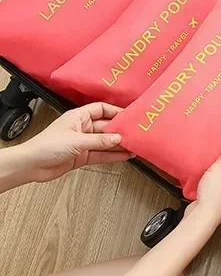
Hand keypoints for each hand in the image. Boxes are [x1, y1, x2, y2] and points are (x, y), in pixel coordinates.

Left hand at [11, 103, 131, 183]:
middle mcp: (82, 128)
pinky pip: (101, 154)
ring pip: (105, 142)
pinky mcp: (82, 156)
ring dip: (118, 144)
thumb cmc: (46, 146)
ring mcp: (83, 143)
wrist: (31, 165)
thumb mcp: (76, 140)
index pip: (101, 109)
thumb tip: (117, 138)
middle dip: (119, 130)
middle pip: (105, 127)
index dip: (115, 111)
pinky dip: (112, 155)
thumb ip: (99, 140)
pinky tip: (124, 156)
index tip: (128, 116)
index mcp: (78, 117)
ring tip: (133, 145)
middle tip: (135, 133)